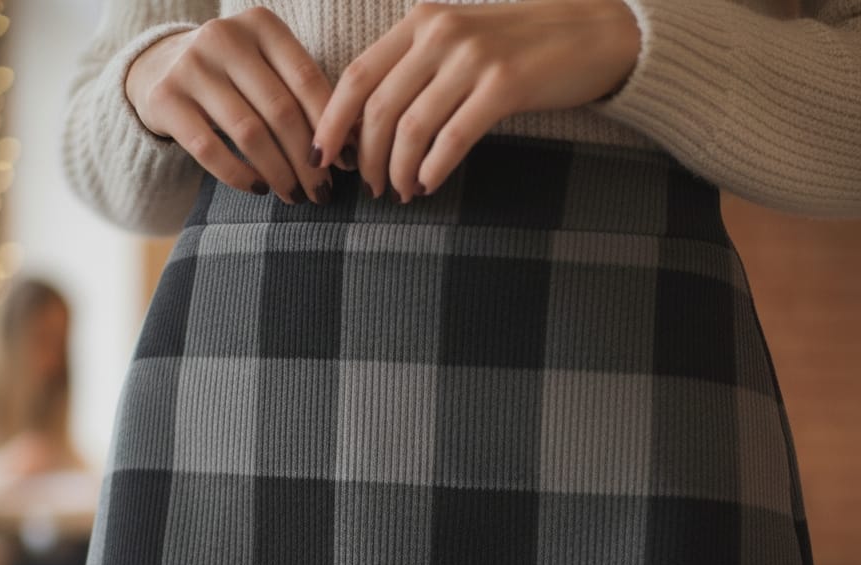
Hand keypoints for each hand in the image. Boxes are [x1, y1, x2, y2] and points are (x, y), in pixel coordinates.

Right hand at [124, 7, 360, 205]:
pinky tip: (259, 190)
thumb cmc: (236, 78)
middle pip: (280, 111)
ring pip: (248, 133)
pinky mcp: (165, 98)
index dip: (331, 126)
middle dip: (307, 160)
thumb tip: (351, 148)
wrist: (160, 67)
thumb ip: (304, 96)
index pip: (306, 80)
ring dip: (279, 173)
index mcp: (261, 24)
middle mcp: (224, 37)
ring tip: (295, 196)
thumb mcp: (269, 69)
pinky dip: (239, 175)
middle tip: (323, 192)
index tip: (345, 164)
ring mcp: (191, 65)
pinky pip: (210, 149)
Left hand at [311, 0, 640, 201]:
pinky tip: (427, 186)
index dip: (333, 121)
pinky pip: (452, 139)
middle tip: (370, 187)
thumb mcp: (459, 42)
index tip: (322, 156)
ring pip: (411, 128)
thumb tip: (371, 125)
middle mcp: (441, 33)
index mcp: (421, 22)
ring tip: (400, 193)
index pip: (357, 75)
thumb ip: (418, 69)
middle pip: (378, 109)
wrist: (592, 32)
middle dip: (366, 157)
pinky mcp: (505, 86)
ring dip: (398, 171)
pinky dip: (433, 170)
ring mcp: (473, 58)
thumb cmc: (520, 47)